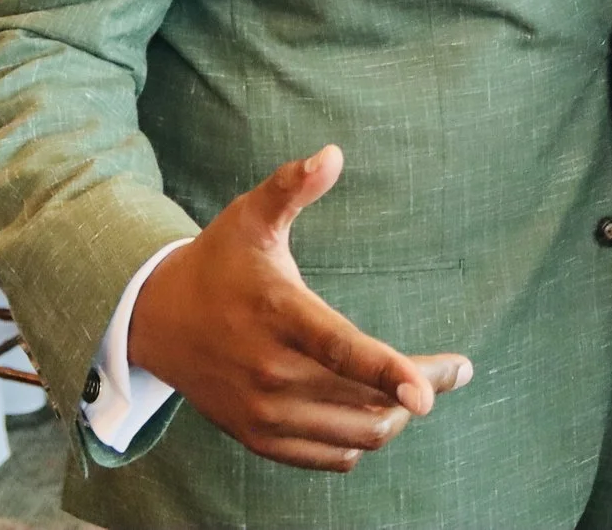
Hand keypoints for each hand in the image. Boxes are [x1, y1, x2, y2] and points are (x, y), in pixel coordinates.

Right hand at [129, 146, 470, 470]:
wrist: (156, 320)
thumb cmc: (217, 261)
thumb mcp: (250, 216)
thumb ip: (291, 187)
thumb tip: (332, 154)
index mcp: (278, 314)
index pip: (340, 350)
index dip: (387, 372)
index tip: (432, 392)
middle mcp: (269, 372)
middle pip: (363, 400)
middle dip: (420, 387)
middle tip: (455, 368)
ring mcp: (262, 412)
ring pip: (354, 435)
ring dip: (395, 416)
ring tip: (417, 386)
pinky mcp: (259, 437)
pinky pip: (331, 457)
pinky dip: (361, 440)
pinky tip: (376, 411)